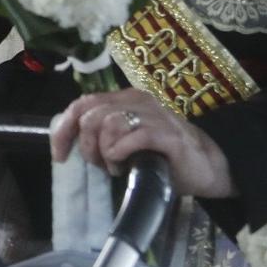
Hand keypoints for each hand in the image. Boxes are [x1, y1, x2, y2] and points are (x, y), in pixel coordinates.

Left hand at [49, 90, 234, 197]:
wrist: (207, 165)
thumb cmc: (161, 154)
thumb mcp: (124, 140)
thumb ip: (100, 134)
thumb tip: (67, 141)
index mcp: (123, 99)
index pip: (81, 104)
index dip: (63, 130)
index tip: (60, 156)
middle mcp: (138, 101)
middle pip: (91, 116)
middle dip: (86, 146)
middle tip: (100, 165)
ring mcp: (155, 116)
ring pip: (109, 124)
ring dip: (104, 152)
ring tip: (115, 167)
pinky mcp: (169, 135)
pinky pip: (135, 137)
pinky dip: (120, 152)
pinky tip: (123, 164)